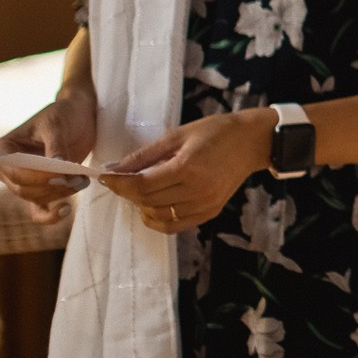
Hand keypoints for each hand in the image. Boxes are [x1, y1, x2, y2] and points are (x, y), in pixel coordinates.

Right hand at [0, 88, 96, 221]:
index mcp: (3, 150)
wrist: (78, 115)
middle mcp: (9, 169)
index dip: (36, 176)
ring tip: (82, 180)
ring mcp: (25, 181)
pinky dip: (50, 215)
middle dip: (51, 186)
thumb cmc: (63, 114)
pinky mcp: (42, 188)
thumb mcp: (56, 125)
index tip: (61, 173)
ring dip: (60, 194)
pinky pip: (39, 210)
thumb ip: (55, 146)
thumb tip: (57, 167)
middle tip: (77, 178)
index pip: (13, 171)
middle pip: (23, 188)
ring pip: (35, 198)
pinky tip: (66, 210)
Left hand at [99, 108, 273, 234]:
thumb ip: (144, 155)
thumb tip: (113, 169)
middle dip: (127, 192)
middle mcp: (197, 190)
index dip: (118, 183)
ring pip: (158, 216)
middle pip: (147, 201)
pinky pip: (174, 225)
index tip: (105, 176)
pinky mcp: (210, 212)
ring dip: (140, 205)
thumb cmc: (215, 132)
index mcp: (188, 167)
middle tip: (120, 180)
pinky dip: (157, 219)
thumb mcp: (177, 135)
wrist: (252, 142)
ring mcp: (205, 204)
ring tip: (138, 190)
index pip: (142, 184)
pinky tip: (152, 206)